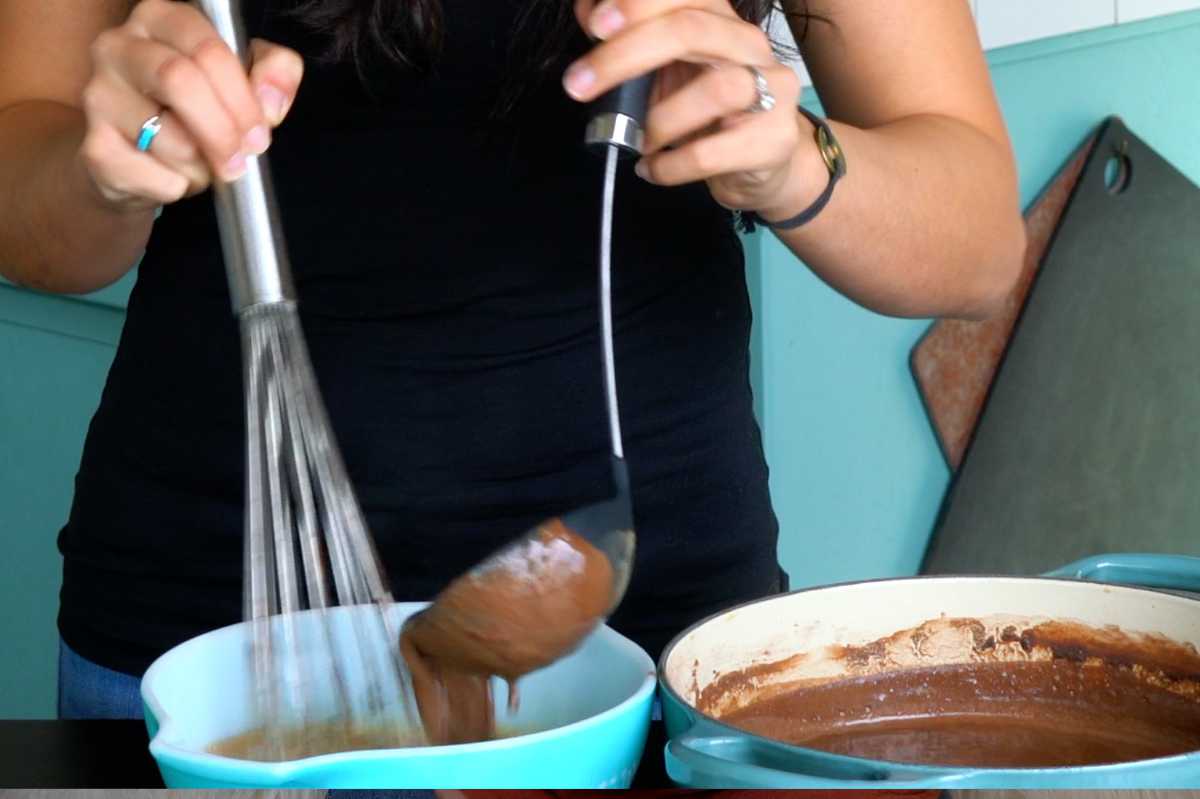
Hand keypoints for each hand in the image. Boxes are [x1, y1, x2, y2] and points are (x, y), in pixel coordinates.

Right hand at [78, 0, 302, 211]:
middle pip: (179, 81)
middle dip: (223, 131)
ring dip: (202, 166)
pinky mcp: (95, 148)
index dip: (241, 99)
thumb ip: (274, 74)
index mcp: (160, 19)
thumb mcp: (244, 79)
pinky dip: (178, 187)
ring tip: (201, 165)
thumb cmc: (196, 109)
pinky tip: (173, 177)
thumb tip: (271, 101)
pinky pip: (155, 177)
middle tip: (240, 160)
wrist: (138, 157)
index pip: (207, 50)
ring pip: (171, 139)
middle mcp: (118, 47)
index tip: (259, 134)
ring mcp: (99, 96)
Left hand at [566, 0, 808, 214]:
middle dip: (625, 55)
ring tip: (635, 141)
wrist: (760, 165)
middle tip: (579, 85)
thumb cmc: (704, 113)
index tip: (594, 26)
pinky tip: (651, 169)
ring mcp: (772, 89)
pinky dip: (670, 165)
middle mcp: (749, 44)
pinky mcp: (775, 140)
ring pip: (715, 92)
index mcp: (719, 18)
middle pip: (691, 30)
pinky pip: (711, 152)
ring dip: (658, 121)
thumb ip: (629, 42)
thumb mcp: (664, 71)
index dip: (636, 5)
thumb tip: (588, 15)